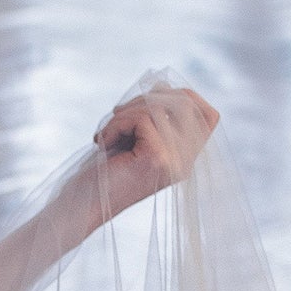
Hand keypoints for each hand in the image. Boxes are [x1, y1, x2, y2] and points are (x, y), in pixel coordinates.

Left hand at [91, 82, 219, 216]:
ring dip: (124, 112)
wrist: (81, 207)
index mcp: (186, 160)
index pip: (208, 116)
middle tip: (117, 115)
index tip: (148, 102)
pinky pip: (140, 119)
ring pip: (158, 108)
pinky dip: (115, 124)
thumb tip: (162, 83)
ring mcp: (175, 161)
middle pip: (183, 104)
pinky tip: (101, 143)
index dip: (183, 96)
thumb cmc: (103, 174)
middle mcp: (186, 163)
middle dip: (145, 99)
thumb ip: (153, 114)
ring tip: (106, 132)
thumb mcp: (133, 138)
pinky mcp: (157, 159)